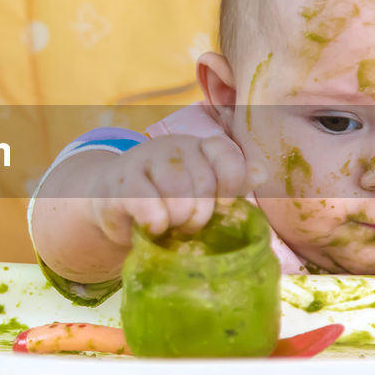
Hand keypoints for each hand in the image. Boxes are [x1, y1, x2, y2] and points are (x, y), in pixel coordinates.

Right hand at [88, 134, 248, 245]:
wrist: (112, 202)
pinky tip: (154, 228)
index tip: (221, 205)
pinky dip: (155, 221)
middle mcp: (173, 147)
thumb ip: (230, 183)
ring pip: (176, 189)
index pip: (226, 153)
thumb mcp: (201, 192)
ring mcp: (143, 160)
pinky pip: (145, 201)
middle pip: (204, 179)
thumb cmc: (166, 201)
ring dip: (179, 217)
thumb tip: (262, 171)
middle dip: (202, 212)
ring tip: (172, 227)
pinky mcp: (119, 183)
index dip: (230, 183)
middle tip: (190, 225)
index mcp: (198, 147)